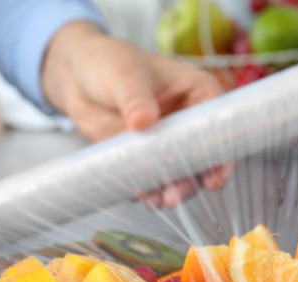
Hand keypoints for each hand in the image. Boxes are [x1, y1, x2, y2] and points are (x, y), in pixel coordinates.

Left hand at [42, 22, 231, 206]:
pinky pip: (152, 179)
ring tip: (158, 201)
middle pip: (202, 157)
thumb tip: (143, 120)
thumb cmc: (109, 63)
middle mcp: (187, 122)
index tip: (213, 177)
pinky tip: (140, 195)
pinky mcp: (144, 157)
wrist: (77, 77)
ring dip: (172, 190)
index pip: (219, 125)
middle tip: (174, 195)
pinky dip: (148, 190)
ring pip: (179, 173)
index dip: (221, 153)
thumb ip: (135, 99)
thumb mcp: (124, 76)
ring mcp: (166, 142)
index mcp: (197, 93)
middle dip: (192, 180)